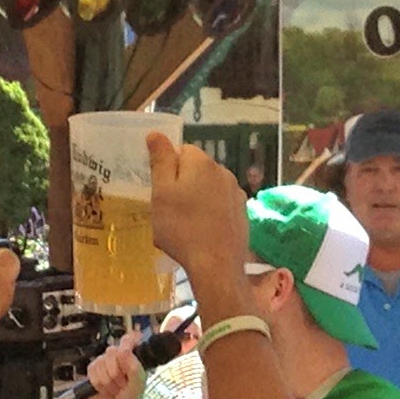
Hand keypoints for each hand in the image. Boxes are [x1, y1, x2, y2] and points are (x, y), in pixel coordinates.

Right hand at [87, 332, 145, 398]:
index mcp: (131, 357)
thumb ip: (134, 367)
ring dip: (108, 382)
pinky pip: (92, 371)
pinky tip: (104, 390)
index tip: (129, 345)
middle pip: (112, 352)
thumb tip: (124, 351)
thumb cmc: (131, 398)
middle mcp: (116, 357)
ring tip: (114, 389)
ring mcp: (103, 363)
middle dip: (116, 372)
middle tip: (122, 384)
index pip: (127, 340)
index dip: (127, 340)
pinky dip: (98, 384)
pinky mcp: (92, 371)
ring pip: (101, 363)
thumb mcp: (138, 383)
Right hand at [149, 134, 247, 280]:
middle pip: (196, 170)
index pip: (181, 151)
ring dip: (198, 198)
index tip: (161, 191)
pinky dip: (212, 213)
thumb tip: (156, 133)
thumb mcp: (161, 193)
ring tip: (186, 224)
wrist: (216, 265)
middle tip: (170, 210)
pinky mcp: (242, 213)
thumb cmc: (181, 228)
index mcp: (202, 163)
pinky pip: (221, 205)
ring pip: (209, 188)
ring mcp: (236, 193)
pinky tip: (203, 232)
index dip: (168, 169)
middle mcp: (223, 171)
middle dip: (183, 184)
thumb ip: (161, 161)